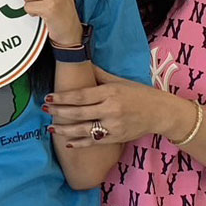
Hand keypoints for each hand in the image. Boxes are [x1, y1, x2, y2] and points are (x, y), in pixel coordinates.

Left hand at [45, 67, 177, 147]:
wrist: (160, 112)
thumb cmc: (140, 94)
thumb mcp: (120, 81)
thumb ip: (100, 74)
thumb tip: (83, 62)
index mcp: (110, 92)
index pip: (81, 95)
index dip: (63, 97)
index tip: (49, 96)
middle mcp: (111, 109)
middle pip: (78, 112)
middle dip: (59, 111)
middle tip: (45, 108)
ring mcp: (113, 126)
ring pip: (83, 130)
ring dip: (64, 129)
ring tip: (51, 127)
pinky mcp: (116, 138)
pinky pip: (93, 142)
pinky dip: (79, 143)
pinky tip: (67, 143)